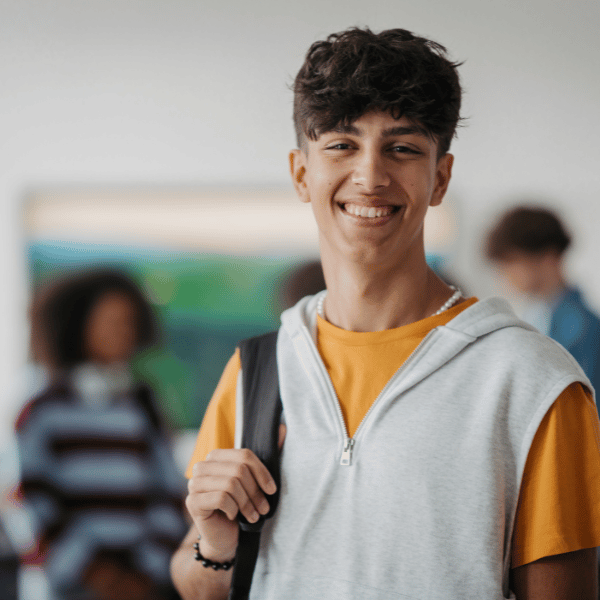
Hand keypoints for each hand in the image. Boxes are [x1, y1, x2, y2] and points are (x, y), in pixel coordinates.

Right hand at [185, 424, 285, 560]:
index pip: (244, 455)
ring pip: (231, 484)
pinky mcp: (193, 501)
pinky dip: (234, 509)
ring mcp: (194, 483)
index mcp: (216, 456)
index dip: (262, 473)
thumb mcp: (257, 480)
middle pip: (239, 470)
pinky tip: (234, 516)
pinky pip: (221, 498)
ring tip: (252, 515)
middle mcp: (202, 466)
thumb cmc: (242, 506)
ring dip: (247, 503)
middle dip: (255, 492)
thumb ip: (269, 454)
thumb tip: (283, 427)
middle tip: (263, 508)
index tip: (272, 490)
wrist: (226, 538)